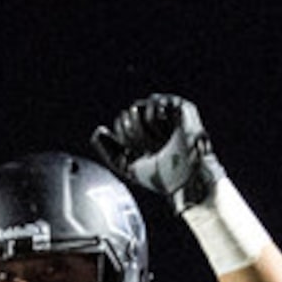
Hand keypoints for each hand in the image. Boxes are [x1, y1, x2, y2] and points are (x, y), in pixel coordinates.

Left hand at [92, 94, 222, 210]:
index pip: (121, 122)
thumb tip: (97, 132)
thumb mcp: (128, 167)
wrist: (183, 179)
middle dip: (134, 135)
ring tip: (158, 141)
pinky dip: (155, 121)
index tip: (140, 153)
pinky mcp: (180, 106)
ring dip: (144, 130)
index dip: (126, 139)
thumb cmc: (162, 176)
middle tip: (149, 148)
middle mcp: (155, 120)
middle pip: (126, 114)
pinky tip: (166, 132)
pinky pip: (154, 102)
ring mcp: (167, 112)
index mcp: (145, 133)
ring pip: (136, 107)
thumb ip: (109, 151)